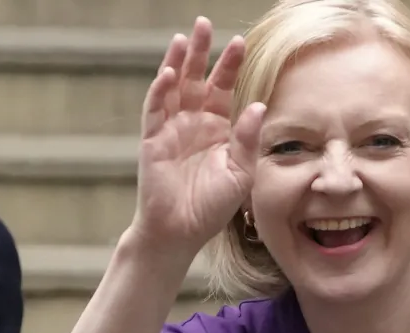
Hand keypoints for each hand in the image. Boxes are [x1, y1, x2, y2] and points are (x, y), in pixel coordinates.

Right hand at [131, 16, 265, 255]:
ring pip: (174, 87)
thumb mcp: (240, 173)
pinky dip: (161, 90)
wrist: (181, 231)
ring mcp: (171, 129)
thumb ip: (247, 140)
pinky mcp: (152, 140)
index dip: (230, 66)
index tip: (241, 42)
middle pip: (197, 78)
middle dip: (202, 52)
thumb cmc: (212, 207)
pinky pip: (155, 109)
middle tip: (206, 23)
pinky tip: (170, 73)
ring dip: (178, 62)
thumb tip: (257, 104)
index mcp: (218, 129)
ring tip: (185, 37)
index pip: (224, 89)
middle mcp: (194, 123)